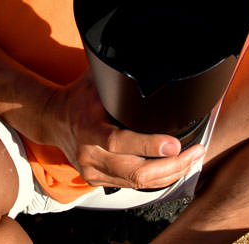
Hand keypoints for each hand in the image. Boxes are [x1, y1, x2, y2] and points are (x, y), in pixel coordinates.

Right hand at [44, 73, 206, 189]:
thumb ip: (118, 78)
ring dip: (171, 173)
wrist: (52, 118)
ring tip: (192, 160)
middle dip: (172, 165)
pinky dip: (157, 180)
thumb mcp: (95, 81)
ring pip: (139, 183)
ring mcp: (92, 171)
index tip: (174, 144)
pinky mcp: (97, 181)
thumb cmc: (78, 97)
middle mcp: (88, 153)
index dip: (148, 145)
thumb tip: (148, 62)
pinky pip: (133, 186)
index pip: (118, 141)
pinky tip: (172, 169)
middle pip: (137, 171)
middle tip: (196, 152)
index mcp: (87, 127)